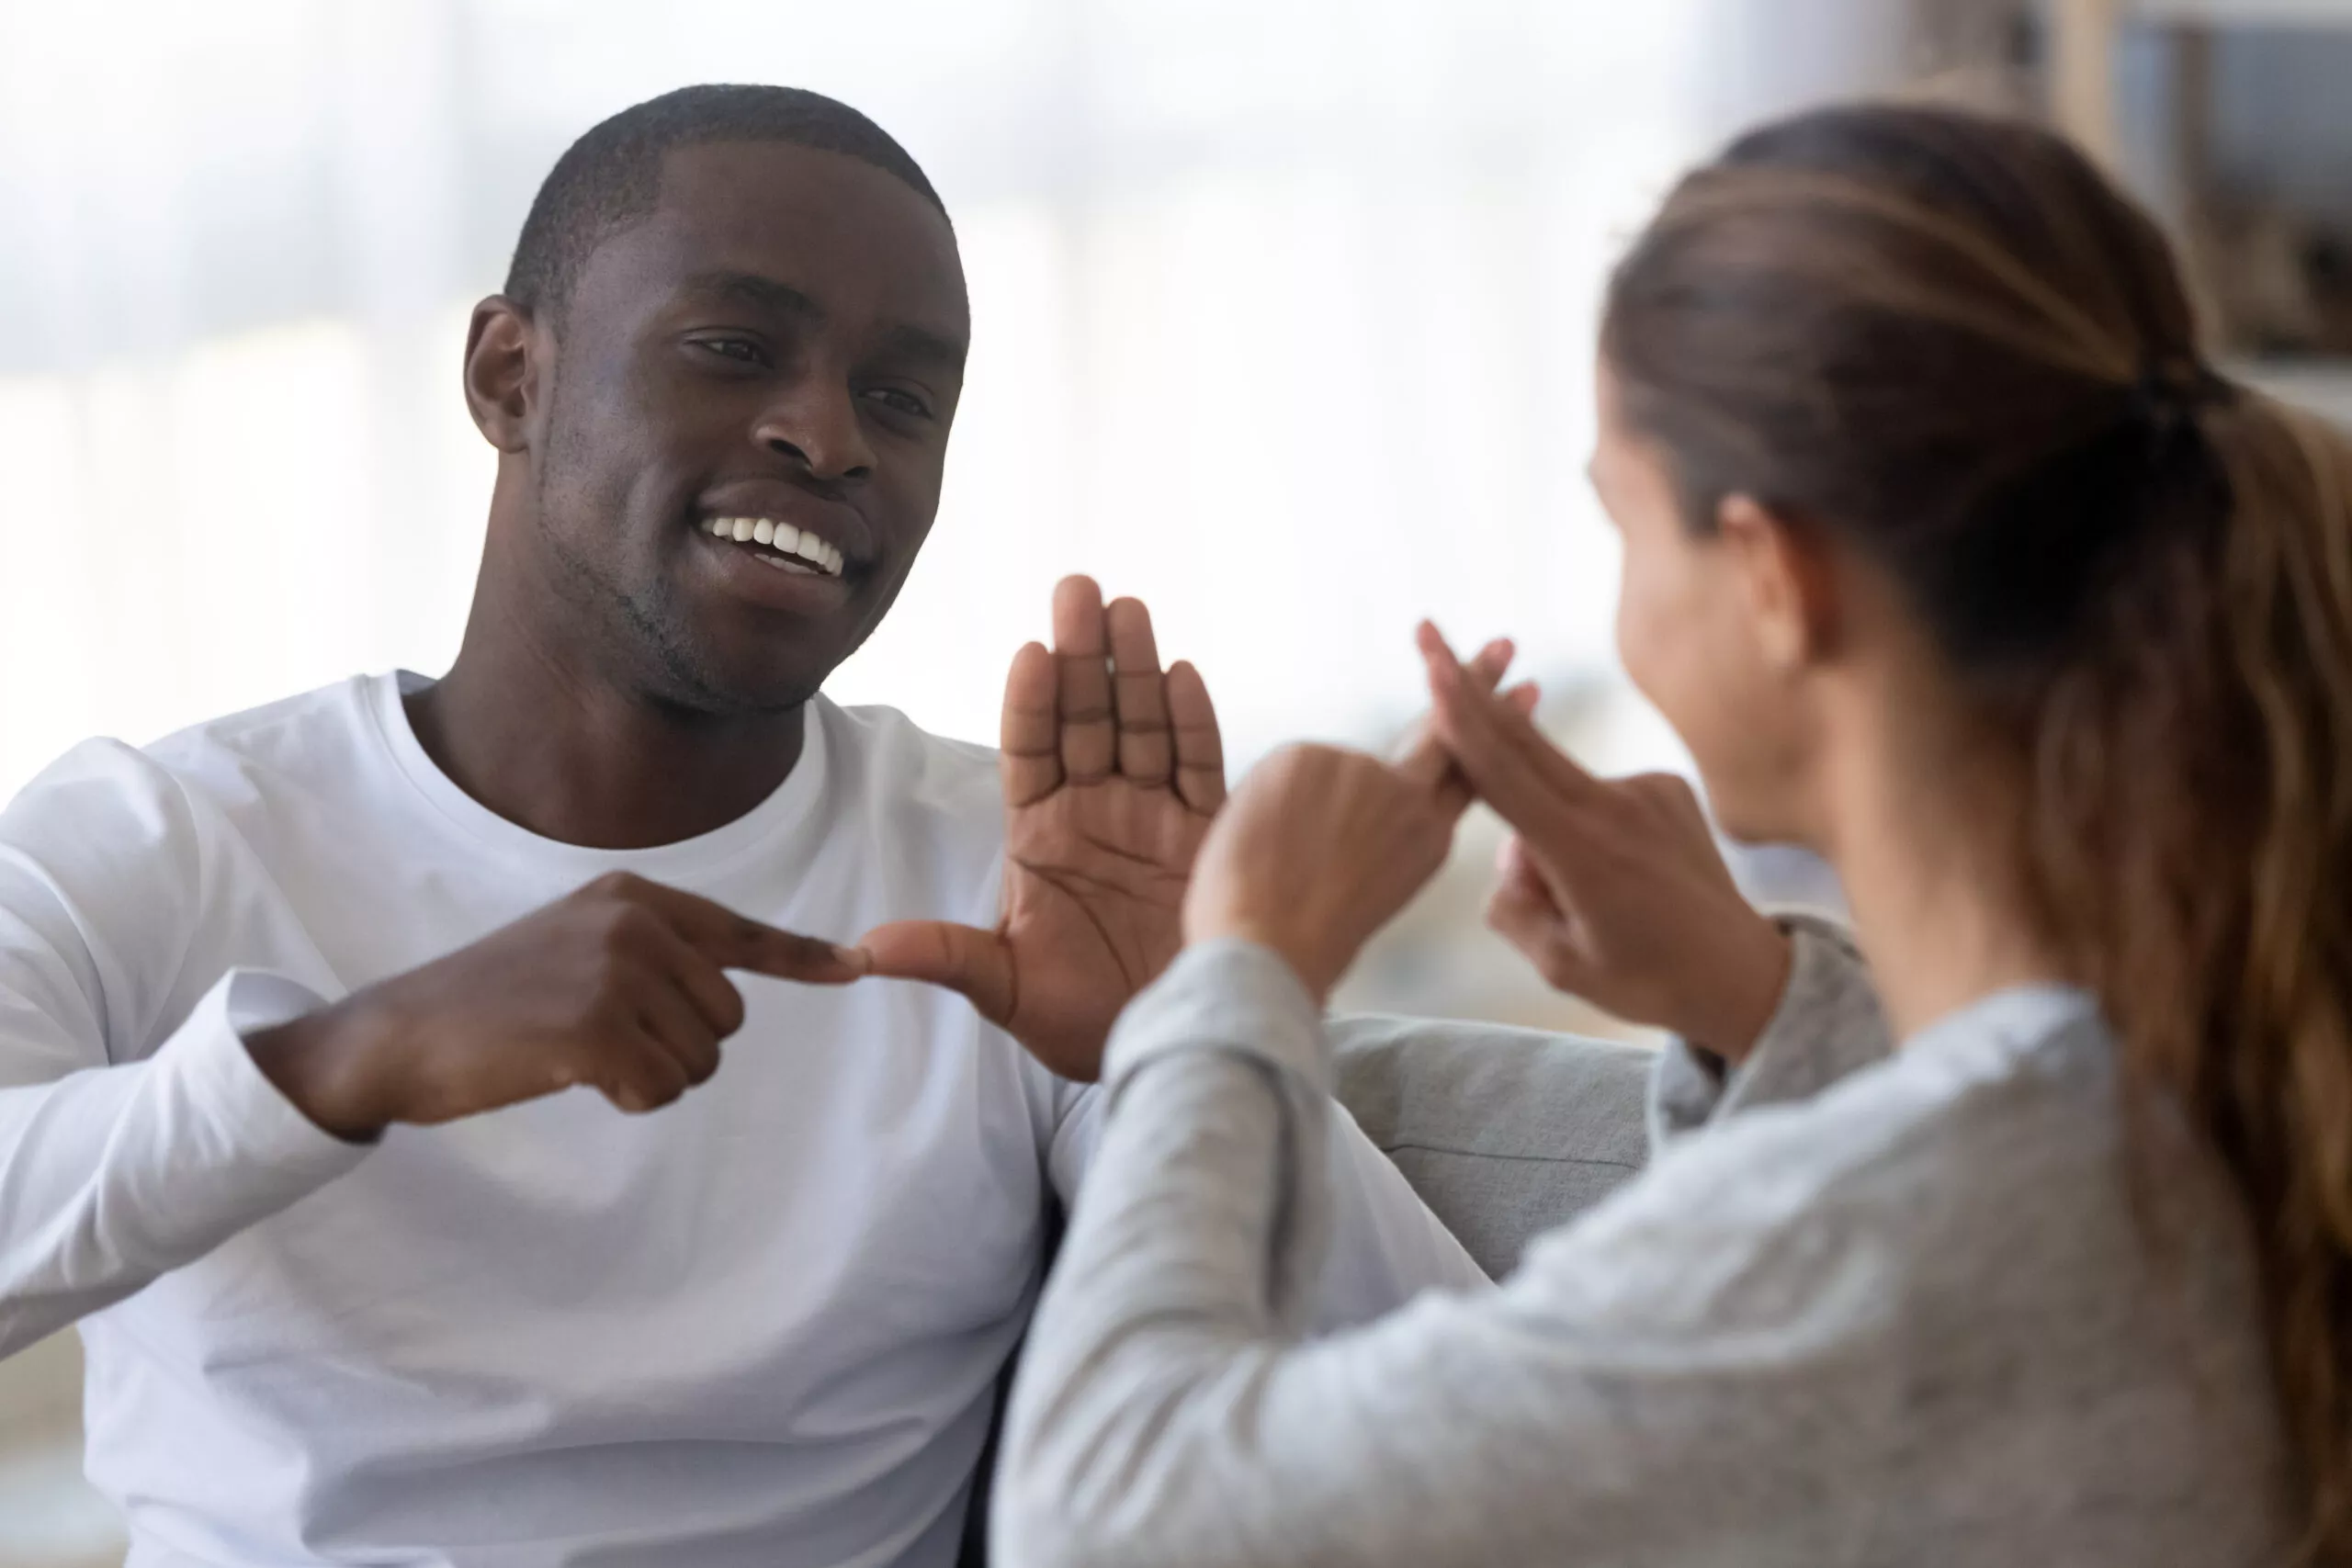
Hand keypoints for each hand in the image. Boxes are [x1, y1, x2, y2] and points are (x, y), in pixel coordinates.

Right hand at [246, 871, 866, 1140]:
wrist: (401, 1034)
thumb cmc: (493, 1001)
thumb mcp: (577, 946)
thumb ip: (654, 955)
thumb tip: (729, 989)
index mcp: (633, 897)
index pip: (740, 932)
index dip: (802, 956)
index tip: (856, 966)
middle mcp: (633, 922)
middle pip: (727, 1018)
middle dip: (680, 1049)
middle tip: (603, 1041)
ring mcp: (613, 971)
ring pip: (699, 1060)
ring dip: (651, 1078)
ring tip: (578, 1054)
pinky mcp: (593, 1028)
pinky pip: (661, 1089)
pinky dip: (628, 1099)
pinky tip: (571, 1078)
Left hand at [852, 577, 1224, 1081]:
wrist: (1170, 1047)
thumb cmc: (1079, 1020)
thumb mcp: (1004, 989)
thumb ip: (945, 956)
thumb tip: (861, 952)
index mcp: (1041, 835)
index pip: (1030, 751)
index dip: (1030, 703)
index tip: (1029, 653)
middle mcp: (1097, 811)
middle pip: (1087, 719)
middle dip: (1083, 656)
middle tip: (1077, 591)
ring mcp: (1154, 817)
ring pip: (1143, 727)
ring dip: (1136, 670)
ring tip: (1128, 611)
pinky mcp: (1207, 836)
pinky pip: (1200, 768)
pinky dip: (1193, 723)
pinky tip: (1182, 676)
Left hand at [1184, 642, 1524, 1001]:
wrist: (1267, 953)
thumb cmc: (1301, 944)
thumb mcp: (1367, 890)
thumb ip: (1375, 835)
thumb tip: (1351, 802)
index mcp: (1428, 840)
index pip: (1466, 771)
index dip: (1491, 729)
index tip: (1520, 690)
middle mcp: (1408, 797)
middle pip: (1442, 730)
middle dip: (1474, 684)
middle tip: (1502, 645)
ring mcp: (1361, 771)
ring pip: (1324, 771)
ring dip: (1296, 806)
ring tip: (1277, 862)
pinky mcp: (1309, 755)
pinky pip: (1281, 771)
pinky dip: (1264, 802)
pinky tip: (1261, 843)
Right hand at [1419, 624, 1791, 1060]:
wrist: (1744, 976)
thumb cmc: (1647, 981)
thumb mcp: (1558, 964)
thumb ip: (1512, 903)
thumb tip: (1511, 850)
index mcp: (1583, 853)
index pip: (1505, 775)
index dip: (1461, 719)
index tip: (1432, 668)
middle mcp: (1617, 808)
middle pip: (1522, 739)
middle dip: (1469, 689)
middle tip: (1427, 633)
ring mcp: (1648, 791)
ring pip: (1556, 786)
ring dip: (1542, 822)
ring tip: (1593, 903)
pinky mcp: (1669, 788)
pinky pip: (1596, 797)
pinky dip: (1584, 826)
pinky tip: (1625, 879)